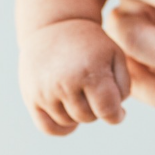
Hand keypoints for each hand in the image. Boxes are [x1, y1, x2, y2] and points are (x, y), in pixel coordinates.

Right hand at [19, 18, 129, 135]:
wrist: (54, 26)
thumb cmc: (91, 46)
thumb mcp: (116, 57)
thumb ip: (123, 88)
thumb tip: (115, 115)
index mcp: (89, 72)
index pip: (108, 112)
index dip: (116, 115)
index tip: (118, 110)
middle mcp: (64, 82)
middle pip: (89, 117)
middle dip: (96, 109)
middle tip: (94, 92)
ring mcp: (45, 90)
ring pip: (69, 123)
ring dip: (78, 114)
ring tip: (79, 93)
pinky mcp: (31, 96)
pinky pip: (48, 128)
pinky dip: (61, 128)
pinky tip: (68, 115)